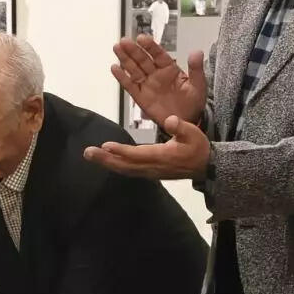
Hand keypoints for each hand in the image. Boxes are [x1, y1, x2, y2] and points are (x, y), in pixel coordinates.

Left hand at [83, 112, 210, 179]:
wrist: (205, 166)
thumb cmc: (198, 147)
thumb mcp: (194, 133)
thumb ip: (181, 127)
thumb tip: (170, 120)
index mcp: (161, 156)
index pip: (137, 154)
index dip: (121, 151)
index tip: (106, 146)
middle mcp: (152, 167)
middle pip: (125, 165)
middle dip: (105, 160)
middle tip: (87, 153)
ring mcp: (150, 172)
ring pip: (125, 170)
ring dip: (107, 163)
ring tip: (90, 155)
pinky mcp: (149, 173)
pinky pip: (129, 171)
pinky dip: (115, 166)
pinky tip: (105, 160)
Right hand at [112, 35, 205, 127]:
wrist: (187, 120)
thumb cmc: (193, 102)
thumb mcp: (199, 84)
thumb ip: (196, 69)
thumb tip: (197, 53)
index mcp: (170, 69)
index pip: (158, 54)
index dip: (150, 46)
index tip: (142, 38)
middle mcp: (156, 74)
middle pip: (142, 60)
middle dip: (133, 50)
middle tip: (124, 41)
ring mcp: (147, 85)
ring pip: (134, 69)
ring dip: (125, 59)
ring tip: (117, 48)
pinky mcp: (141, 97)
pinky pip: (130, 86)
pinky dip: (122, 78)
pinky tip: (115, 68)